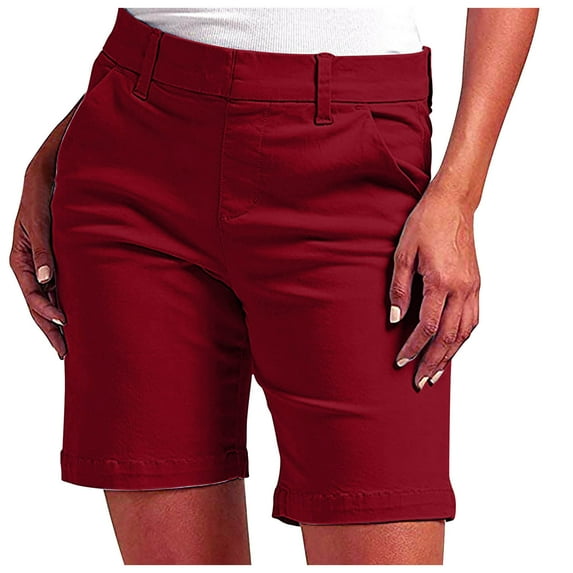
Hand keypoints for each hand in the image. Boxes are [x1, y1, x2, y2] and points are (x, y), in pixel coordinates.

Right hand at [9, 112, 75, 358]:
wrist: (57, 170)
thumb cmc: (45, 190)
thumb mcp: (41, 217)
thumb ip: (43, 249)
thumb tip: (45, 283)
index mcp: (21, 256)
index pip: (30, 292)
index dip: (45, 310)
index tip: (63, 323)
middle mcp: (32, 264)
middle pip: (38, 303)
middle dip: (50, 328)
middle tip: (66, 353)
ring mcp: (45, 264)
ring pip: (49, 299)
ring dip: (58, 322)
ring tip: (71, 345)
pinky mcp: (59, 260)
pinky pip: (61, 288)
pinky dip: (66, 304)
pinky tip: (77, 318)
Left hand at [389, 178, 480, 390]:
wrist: (452, 204)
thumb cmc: (425, 224)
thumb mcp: (402, 253)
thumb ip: (398, 288)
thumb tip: (395, 318)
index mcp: (440, 282)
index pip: (426, 327)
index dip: (412, 348)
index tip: (400, 362)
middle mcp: (461, 289)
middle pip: (448, 337)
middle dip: (432, 362)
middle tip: (420, 382)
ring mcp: (473, 287)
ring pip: (464, 333)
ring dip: (450, 356)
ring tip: (436, 373)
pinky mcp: (476, 284)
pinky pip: (473, 319)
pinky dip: (463, 338)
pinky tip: (453, 347)